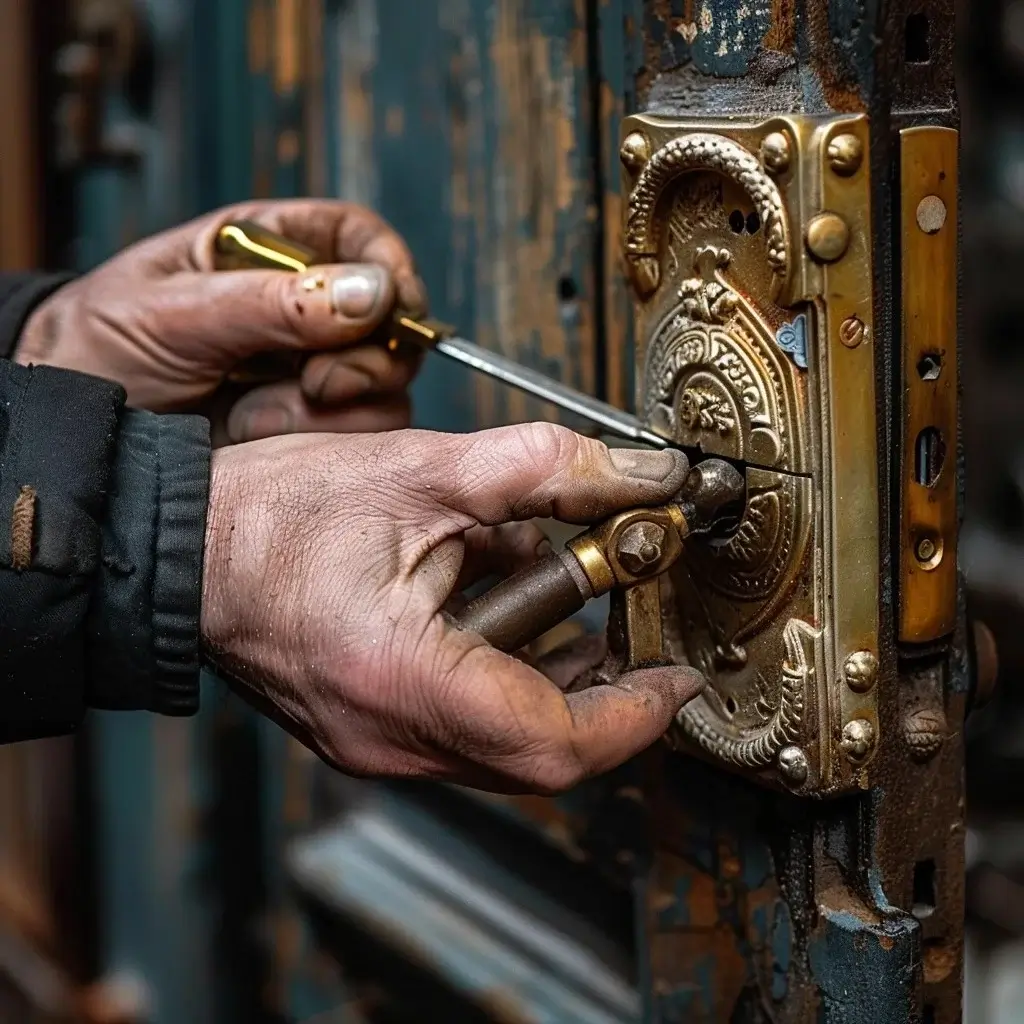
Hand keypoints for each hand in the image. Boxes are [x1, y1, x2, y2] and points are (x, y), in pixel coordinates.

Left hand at [15, 200, 426, 440]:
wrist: (78, 433)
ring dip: (334, 407)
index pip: (357, 238)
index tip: (394, 304)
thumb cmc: (102, 349)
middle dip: (369, 356)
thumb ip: (273, 304)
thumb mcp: (176, 313)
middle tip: (319, 382)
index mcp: (268, 252)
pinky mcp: (310, 427)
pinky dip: (319, 439)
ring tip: (259, 413)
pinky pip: (361, 432)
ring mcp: (311, 371)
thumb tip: (373, 293)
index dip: (387, 264)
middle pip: (391, 319)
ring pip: (385, 384)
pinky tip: (259, 434)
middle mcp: (303, 310)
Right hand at [202, 424, 704, 792]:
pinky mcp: (364, 730)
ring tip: (561, 600)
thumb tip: (639, 474)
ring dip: (552, 679)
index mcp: (402, 681)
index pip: (555, 741)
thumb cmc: (271, 515)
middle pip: (538, 754)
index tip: (679, 678)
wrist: (176, 548)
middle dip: (603, 693)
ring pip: (502, 744)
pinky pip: (461, 729)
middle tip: (635, 633)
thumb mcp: (422, 471)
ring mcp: (373, 745)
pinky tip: (491, 605)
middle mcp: (389, 737)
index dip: (636, 714)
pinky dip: (499, 676)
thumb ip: (545, 471)